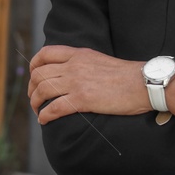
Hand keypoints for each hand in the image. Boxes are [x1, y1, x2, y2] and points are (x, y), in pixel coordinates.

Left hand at [27, 45, 151, 123]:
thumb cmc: (126, 75)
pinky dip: (44, 116)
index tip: (33, 76)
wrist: (143, 83)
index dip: (34, 65)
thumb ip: (82, 62)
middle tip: (34, 98)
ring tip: (38, 111)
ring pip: (42, 91)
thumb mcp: (99, 59)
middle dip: (31, 88)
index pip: (45, 54)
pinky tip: (44, 121)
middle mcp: (74, 66)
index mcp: (78, 54)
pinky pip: (54, 109)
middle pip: (39, 74)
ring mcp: (76, 82)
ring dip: (35, 103)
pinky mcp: (82, 100)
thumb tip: (69, 72)